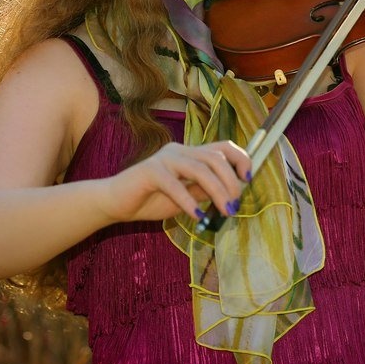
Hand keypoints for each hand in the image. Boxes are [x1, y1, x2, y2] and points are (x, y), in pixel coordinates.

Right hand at [99, 140, 250, 223]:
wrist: (116, 203)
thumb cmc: (151, 199)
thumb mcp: (186, 197)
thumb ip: (205, 190)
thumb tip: (231, 193)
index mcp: (190, 153)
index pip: (222, 147)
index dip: (240, 158)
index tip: (248, 178)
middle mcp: (179, 150)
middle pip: (215, 158)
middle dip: (231, 182)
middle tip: (234, 205)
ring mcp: (165, 158)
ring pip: (200, 169)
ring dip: (217, 191)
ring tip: (225, 211)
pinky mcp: (150, 171)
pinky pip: (175, 184)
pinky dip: (189, 200)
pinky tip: (197, 216)